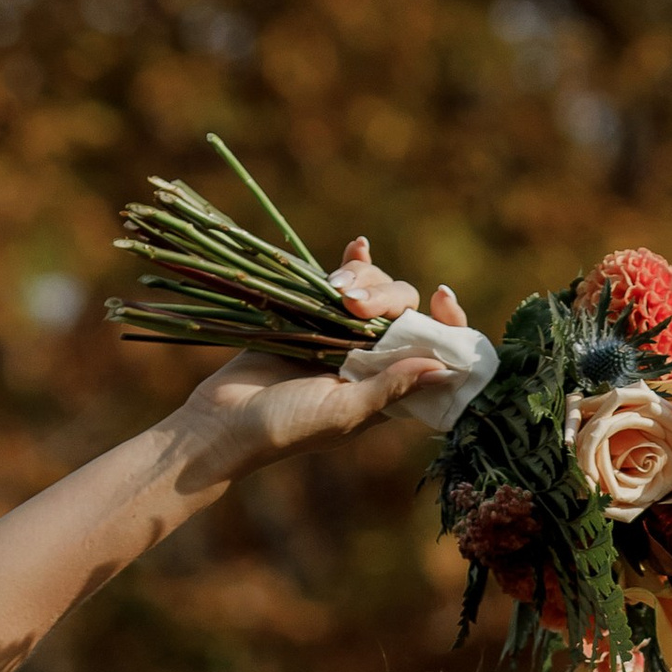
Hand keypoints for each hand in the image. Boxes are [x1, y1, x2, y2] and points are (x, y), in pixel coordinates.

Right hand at [168, 245, 472, 475]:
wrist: (225, 418)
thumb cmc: (287, 426)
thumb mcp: (344, 410)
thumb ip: (391, 388)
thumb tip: (445, 368)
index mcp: (389, 388)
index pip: (434, 351)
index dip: (447, 325)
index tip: (441, 299)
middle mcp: (372, 360)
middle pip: (403, 310)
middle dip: (387, 296)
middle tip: (352, 303)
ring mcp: (343, 334)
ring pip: (374, 291)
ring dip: (363, 279)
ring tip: (336, 289)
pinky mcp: (312, 314)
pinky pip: (341, 283)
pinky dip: (353, 263)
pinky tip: (358, 245)